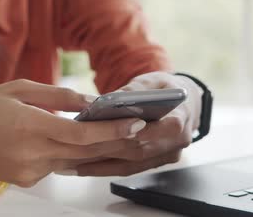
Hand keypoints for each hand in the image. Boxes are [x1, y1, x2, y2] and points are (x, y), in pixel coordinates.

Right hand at [0, 80, 145, 186]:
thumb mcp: (15, 89)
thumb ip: (55, 96)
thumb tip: (88, 102)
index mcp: (29, 127)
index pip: (81, 133)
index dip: (112, 130)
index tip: (135, 123)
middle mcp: (31, 155)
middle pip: (85, 152)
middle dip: (115, 142)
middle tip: (140, 131)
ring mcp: (28, 172)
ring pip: (74, 161)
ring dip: (97, 150)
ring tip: (120, 135)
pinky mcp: (25, 180)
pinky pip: (57, 167)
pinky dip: (71, 154)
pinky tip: (81, 143)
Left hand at [72, 72, 202, 175]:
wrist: (180, 103)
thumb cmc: (163, 89)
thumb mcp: (151, 82)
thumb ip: (134, 91)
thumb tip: (110, 100)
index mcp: (182, 118)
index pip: (167, 128)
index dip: (144, 131)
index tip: (119, 131)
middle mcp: (177, 142)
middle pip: (140, 149)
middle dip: (108, 149)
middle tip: (79, 148)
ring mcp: (166, 156)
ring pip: (131, 164)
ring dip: (100, 165)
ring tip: (70, 163)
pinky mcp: (153, 163)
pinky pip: (127, 169)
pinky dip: (104, 169)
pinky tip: (80, 167)